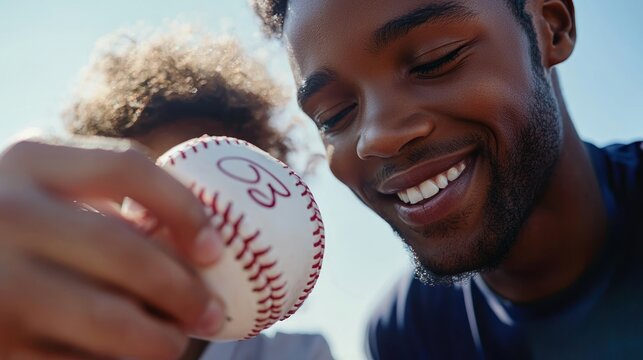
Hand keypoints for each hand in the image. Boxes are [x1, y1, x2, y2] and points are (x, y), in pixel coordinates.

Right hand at [0, 138, 223, 359]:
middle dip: (184, 289)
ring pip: (110, 316)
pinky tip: (131, 356)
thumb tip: (198, 250)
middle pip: (126, 250)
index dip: (184, 208)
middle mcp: (5, 213)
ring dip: (160, 336)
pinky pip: (77, 359)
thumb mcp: (48, 200)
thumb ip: (105, 209)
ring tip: (177, 342)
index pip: (126, 168)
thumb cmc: (17, 234)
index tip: (214, 251)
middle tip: (213, 314)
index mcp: (28, 161)